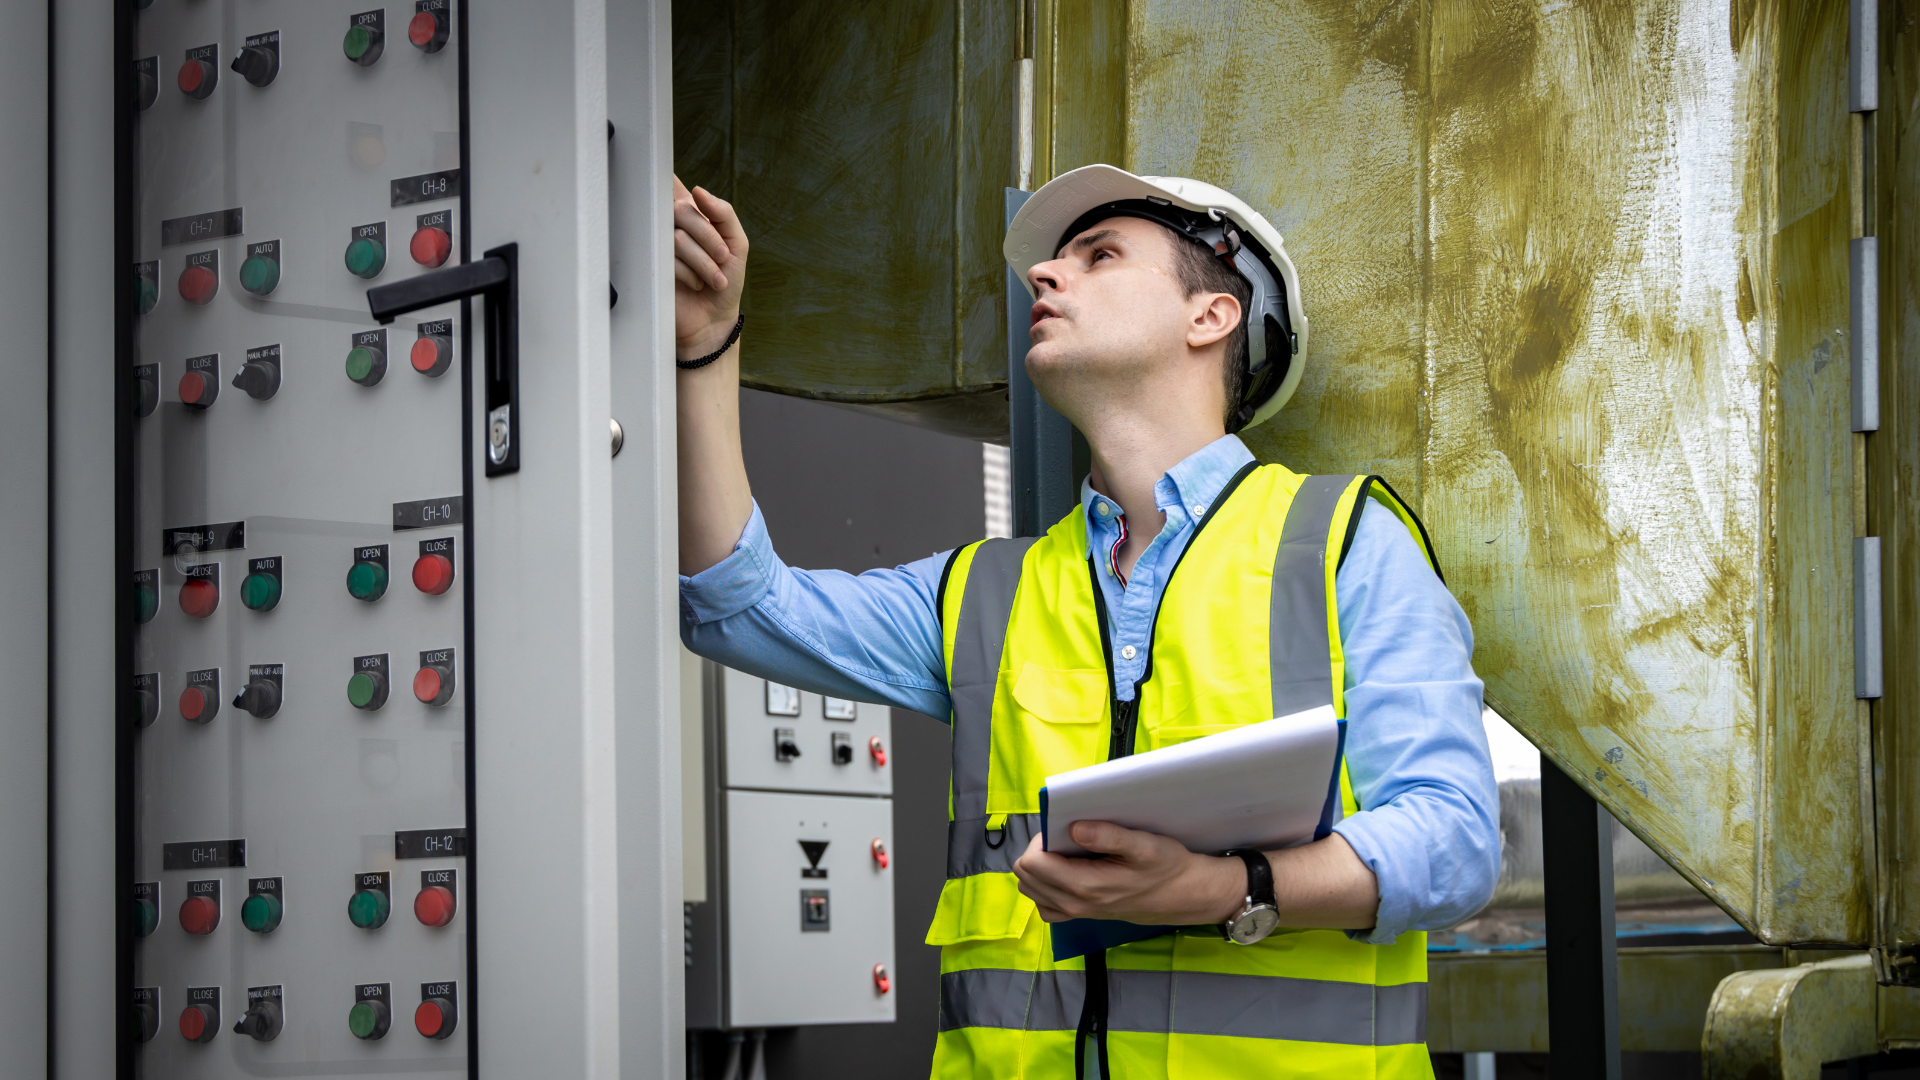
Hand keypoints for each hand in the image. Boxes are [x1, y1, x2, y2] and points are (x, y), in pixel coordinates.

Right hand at [672, 174, 747, 359]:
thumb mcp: (737, 244)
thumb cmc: (726, 280)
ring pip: (678, 238)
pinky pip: (670, 260)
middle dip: (709, 238)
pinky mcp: (651, 268)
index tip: (673, 180)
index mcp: (690, 215)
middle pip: (683, 211)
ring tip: (714, 280)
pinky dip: (691, 275)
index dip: (668, 178)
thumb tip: (698, 192)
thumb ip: (724, 214)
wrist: (714, 319)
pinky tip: (695, 286)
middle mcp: (671, 227)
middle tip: (723, 259)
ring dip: (705, 263)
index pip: (673, 186)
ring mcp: (659, 247)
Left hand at [1011, 821, 1242, 925]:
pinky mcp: (1079, 914)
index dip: (1039, 840)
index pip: (1032, 863)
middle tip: (1063, 838)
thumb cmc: (1165, 867)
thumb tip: (1073, 828)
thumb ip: (1108, 836)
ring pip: (1030, 890)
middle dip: (1036, 851)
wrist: (1182, 895)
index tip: (1061, 830)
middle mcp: (1074, 904)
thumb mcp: (1144, 845)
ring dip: (1038, 867)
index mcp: (1085, 886)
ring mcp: (1075, 912)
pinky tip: (1064, 870)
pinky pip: (1044, 903)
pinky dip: (1045, 885)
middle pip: (1025, 876)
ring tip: (1064, 852)